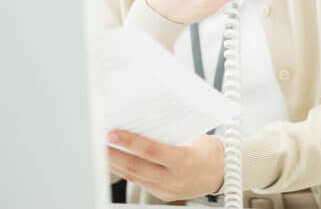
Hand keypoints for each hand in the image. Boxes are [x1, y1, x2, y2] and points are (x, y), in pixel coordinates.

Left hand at [107, 130, 223, 201]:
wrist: (223, 172)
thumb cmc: (208, 150)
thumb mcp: (193, 137)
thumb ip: (169, 135)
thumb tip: (141, 124)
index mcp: (185, 161)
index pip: (151, 151)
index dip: (129, 142)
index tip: (112, 133)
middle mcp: (175, 179)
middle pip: (136, 167)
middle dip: (113, 154)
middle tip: (97, 141)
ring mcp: (168, 190)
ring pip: (134, 176)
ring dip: (115, 163)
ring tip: (101, 150)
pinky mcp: (163, 195)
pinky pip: (140, 182)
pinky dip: (127, 171)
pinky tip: (117, 161)